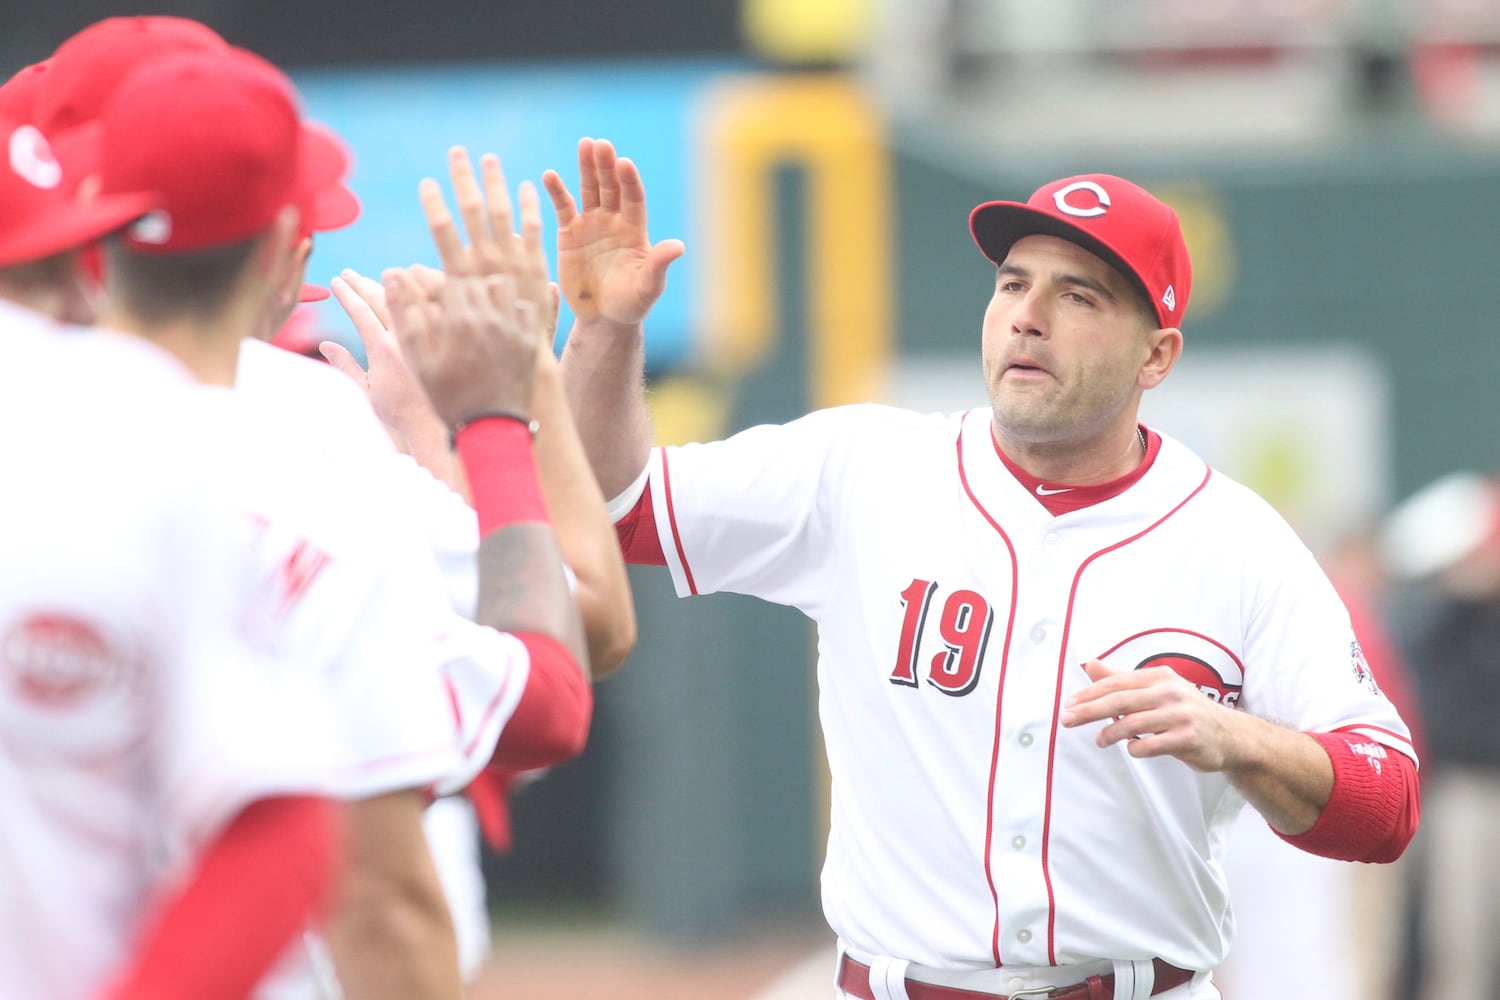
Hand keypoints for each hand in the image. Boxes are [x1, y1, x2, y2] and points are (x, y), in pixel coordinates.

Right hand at [323, 268, 445, 445]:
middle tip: (348, 274)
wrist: (437, 423)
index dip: (346, 294)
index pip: (360, 311)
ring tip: (374, 277)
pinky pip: (432, 304)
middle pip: (381, 298)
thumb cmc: (400, 412)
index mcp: (382, 349)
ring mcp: (428, 334)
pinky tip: (410, 288)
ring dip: (388, 283)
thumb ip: (346, 366)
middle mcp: (406, 337)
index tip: (337, 281)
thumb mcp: (367, 392)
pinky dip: (418, 292)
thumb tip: (325, 344)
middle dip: (361, 283)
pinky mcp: (446, 334)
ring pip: (408, 296)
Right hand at [386, 266, 539, 428]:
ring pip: (502, 286)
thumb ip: (406, 317)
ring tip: (476, 308)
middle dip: (459, 287)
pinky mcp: (529, 340)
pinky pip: (524, 307)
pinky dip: (512, 308)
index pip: (447, 280)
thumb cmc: (449, 399)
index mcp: (459, 322)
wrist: (491, 429)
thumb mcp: (419, 362)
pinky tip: (500, 321)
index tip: (428, 295)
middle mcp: (489, 319)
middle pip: (474, 280)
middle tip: (452, 303)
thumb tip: (391, 277)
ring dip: (487, 291)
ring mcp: (512, 329)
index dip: (434, 284)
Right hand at [403, 146, 554, 425]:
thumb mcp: (418, 358)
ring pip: (511, 236)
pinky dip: (533, 227)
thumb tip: (394, 270)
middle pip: (480, 229)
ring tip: (495, 162)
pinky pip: (537, 258)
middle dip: (468, 186)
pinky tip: (531, 199)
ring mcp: (517, 298)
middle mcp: (491, 294)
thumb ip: (407, 312)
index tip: (427, 182)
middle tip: (461, 152)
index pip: (445, 245)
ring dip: (501, 196)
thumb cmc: (451, 395)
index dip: (437, 211)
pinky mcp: (535, 306)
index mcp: (458, 303)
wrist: (500, 423)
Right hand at [542, 137, 683, 327]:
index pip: (633, 198)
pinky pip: (563, 208)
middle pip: (611, 187)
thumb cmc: (630, 305)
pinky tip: (550, 175)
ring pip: (589, 190)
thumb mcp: (647, 287)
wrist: (602, 319)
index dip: (629, 181)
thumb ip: (659, 265)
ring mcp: (591, 225)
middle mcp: (614, 222)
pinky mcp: (569, 234)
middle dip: (606, 166)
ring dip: (586, 168)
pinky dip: (557, 191)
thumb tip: (678, 246)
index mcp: (635, 230)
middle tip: (601, 144)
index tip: (625, 163)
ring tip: (585, 144)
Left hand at [1059, 659, 1241, 771]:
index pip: (1116, 683)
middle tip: (1066, 719)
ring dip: (1110, 733)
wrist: (1231, 734)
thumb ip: (1122, 679)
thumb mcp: (1157, 688)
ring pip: (1132, 723)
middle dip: (1088, 710)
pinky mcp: (1187, 738)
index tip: (1067, 703)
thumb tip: (1089, 664)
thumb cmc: (1186, 710)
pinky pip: (1151, 745)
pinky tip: (1132, 748)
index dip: (1088, 693)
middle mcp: (1169, 692)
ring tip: (1100, 740)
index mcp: (1159, 677)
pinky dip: (1136, 748)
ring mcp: (1180, 715)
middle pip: (1119, 701)